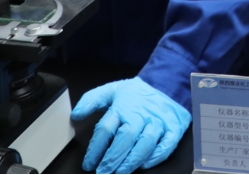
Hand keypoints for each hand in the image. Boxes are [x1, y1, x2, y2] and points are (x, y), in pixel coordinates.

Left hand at [72, 78, 190, 172]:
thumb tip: (75, 114)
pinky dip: (156, 156)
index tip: (88, 163)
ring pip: (146, 143)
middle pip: (126, 137)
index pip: (106, 128)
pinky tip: (145, 164)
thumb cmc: (137, 93)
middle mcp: (140, 115)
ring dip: (133, 159)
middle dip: (113, 157)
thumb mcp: (111, 91)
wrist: (166, 84)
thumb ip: (91, 100)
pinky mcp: (173, 128)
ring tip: (121, 171)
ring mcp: (158, 122)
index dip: (95, 148)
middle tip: (103, 171)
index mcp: (123, 106)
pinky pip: (166, 144)